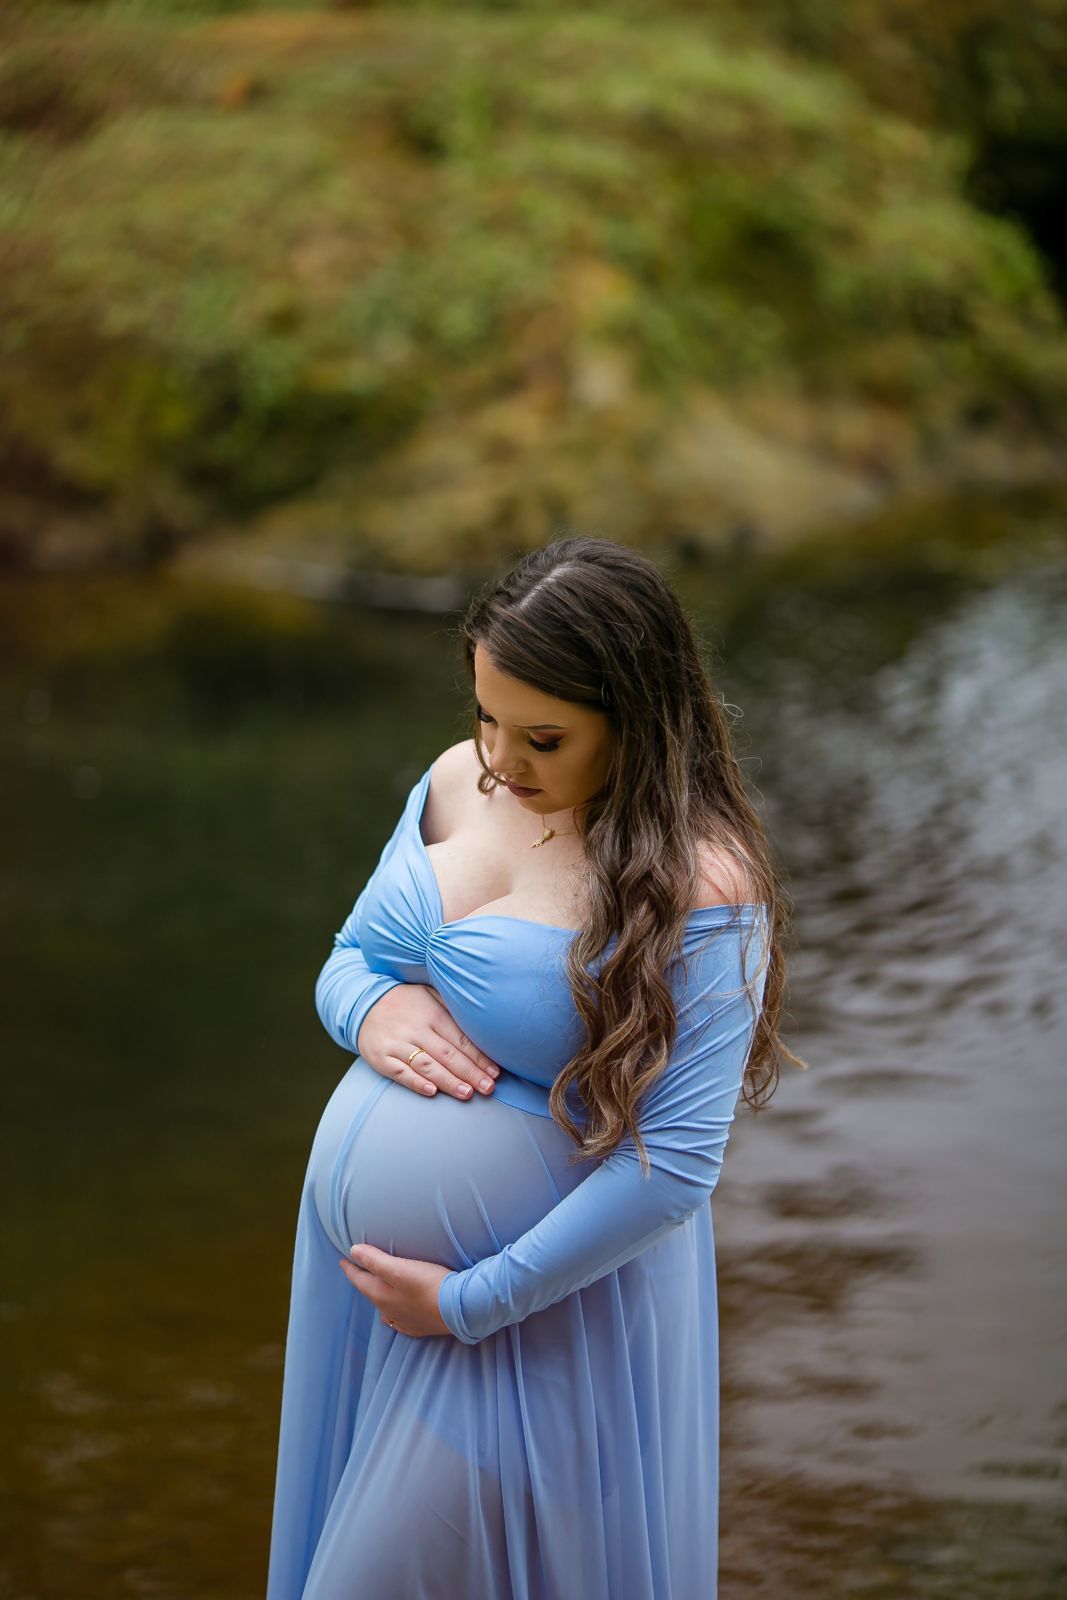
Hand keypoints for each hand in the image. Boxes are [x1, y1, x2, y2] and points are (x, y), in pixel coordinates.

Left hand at [339, 1243, 453, 1337]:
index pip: (360, 1280)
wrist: (460, 1309)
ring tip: (377, 1286)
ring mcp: (405, 1320)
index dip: (350, 1268)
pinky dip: (393, 1312)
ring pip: (384, 1307)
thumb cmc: (430, 1285)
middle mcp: (389, 1311)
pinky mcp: (421, 1325)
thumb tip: (353, 1251)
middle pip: (371, 1293)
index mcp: (382, 1296)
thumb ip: (375, 1260)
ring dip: (379, 1295)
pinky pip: (399, 1319)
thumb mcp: (400, 1269)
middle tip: (358, 1269)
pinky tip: (395, 1313)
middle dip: (363, 1281)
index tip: (343, 1260)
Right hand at [356, 982, 501, 1102]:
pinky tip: (432, 1092)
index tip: (495, 1072)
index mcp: (431, 1014)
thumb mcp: (429, 994)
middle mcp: (415, 1029)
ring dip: (448, 1081)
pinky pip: (400, 1072)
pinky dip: (416, 1082)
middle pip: (447, 1054)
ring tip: (467, 1093)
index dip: (479, 1057)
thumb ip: (452, 1008)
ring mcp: (397, 1044)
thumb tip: (481, 1024)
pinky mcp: (381, 1058)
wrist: (364, 1003)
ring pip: (427, 1066)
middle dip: (470, 1072)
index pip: (460, 1039)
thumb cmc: (406, 1002)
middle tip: (488, 1088)